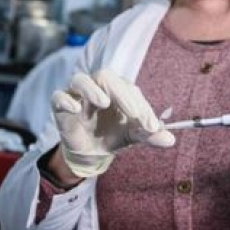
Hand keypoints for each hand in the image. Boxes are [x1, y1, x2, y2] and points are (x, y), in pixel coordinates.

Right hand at [51, 69, 173, 177]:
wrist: (91, 152)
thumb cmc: (114, 135)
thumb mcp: (134, 136)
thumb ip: (150, 135)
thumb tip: (170, 140)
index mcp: (118, 89)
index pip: (130, 90)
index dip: (142, 107)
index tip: (152, 126)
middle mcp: (97, 86)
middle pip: (106, 77)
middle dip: (122, 95)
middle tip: (134, 114)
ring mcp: (77, 95)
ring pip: (80, 80)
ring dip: (92, 89)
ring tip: (104, 102)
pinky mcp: (60, 106)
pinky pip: (58, 97)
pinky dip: (65, 100)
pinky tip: (75, 109)